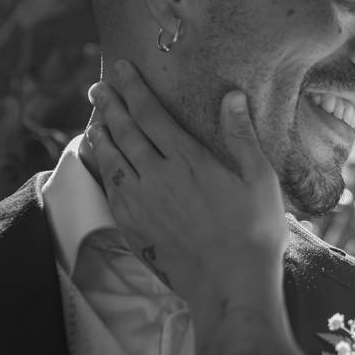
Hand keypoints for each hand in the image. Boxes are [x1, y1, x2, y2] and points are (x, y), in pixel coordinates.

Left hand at [85, 60, 287, 308]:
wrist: (230, 285)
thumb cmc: (254, 231)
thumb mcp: (260, 179)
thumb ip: (241, 136)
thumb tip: (231, 96)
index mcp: (189, 160)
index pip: (152, 114)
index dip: (135, 89)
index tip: (122, 69)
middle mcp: (158, 176)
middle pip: (125, 132)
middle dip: (111, 105)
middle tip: (99, 87)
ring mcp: (142, 203)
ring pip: (112, 159)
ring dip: (102, 134)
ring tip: (94, 119)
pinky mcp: (134, 227)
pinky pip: (111, 189)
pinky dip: (103, 168)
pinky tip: (104, 162)